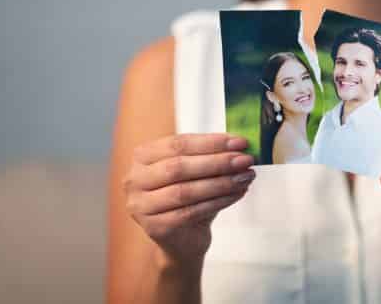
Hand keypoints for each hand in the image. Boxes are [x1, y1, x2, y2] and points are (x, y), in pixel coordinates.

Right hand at [123, 133, 254, 265]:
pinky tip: (237, 193)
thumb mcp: (197, 170)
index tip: (241, 142)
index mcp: (143, 156)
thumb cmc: (190, 196)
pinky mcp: (154, 228)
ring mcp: (141, 206)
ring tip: (245, 176)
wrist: (182, 239)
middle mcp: (134, 179)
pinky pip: (190, 212)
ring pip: (185, 191)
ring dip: (221, 182)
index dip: (211, 142)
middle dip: (218, 162)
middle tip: (246, 160)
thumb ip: (212, 155)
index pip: (178, 143)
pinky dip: (218, 201)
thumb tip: (241, 145)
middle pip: (179, 167)